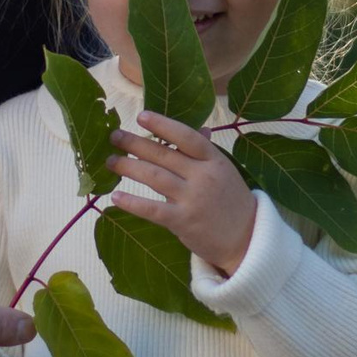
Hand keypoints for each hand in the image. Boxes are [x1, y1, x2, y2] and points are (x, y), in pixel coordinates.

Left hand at [107, 110, 257, 274]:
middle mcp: (203, 176)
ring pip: (154, 177)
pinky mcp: (183, 221)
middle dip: (135, 144)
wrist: (246, 239)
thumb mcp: (224, 172)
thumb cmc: (231, 202)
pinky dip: (132, 202)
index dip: (163, 125)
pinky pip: (152, 209)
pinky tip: (116, 196)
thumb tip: (200, 127)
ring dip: (128, 167)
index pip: (186, 137)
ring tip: (110, 162)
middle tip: (114, 137)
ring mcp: (193, 199)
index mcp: (215, 159)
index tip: (141, 117)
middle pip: (163, 155)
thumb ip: (206, 152)